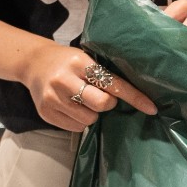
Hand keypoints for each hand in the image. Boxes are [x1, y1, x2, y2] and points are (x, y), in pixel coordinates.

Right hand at [18, 38, 155, 131]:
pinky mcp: (45, 113)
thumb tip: (132, 97)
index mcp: (80, 62)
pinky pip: (75, 127)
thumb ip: (103, 74)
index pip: (113, 83)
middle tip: (103, 98)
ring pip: (88, 119)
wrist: (34, 64)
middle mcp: (64, 79)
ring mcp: (53, 97)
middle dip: (108, 104)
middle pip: (101, 104)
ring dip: (92, 114)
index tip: (152, 108)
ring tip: (83, 101)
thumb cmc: (68, 62)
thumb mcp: (85, 58)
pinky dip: (79, 121)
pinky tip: (72, 108)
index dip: (134, 97)